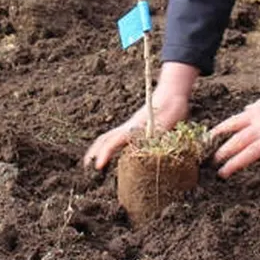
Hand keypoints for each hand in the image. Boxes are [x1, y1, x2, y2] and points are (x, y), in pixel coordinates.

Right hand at [82, 62, 198, 169]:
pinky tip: (109, 153)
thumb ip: (159, 136)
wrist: (171, 92)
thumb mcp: (169, 123)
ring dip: (98, 148)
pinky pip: (115, 136)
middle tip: (87, 167)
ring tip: (92, 162)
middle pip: (105, 138)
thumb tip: (150, 151)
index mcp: (135, 127)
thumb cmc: (172, 107)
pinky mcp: (134, 126)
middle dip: (94, 152)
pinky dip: (107, 145)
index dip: (105, 154)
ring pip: (108, 136)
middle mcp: (129, 127)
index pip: (114, 141)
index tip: (98, 165)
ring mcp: (130, 126)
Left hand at [211, 62, 259, 187]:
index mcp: (256, 112)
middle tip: (210, 163)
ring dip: (235, 165)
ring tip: (223, 173)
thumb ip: (257, 107)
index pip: (231, 124)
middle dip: (221, 153)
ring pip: (249, 154)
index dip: (216, 134)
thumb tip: (246, 110)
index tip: (205, 141)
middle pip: (236, 141)